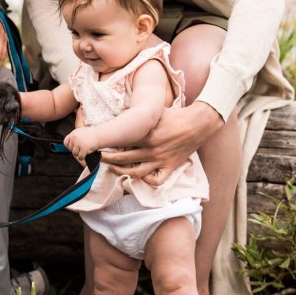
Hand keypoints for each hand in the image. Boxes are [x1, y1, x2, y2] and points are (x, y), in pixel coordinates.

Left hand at [64, 127, 98, 165]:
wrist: (100, 135)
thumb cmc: (92, 134)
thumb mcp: (81, 132)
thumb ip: (75, 137)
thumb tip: (68, 146)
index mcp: (73, 133)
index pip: (65, 142)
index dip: (69, 146)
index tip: (73, 147)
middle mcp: (75, 137)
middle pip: (70, 149)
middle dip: (75, 150)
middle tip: (80, 150)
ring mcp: (79, 143)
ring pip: (74, 153)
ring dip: (79, 154)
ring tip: (83, 152)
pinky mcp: (84, 148)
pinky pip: (80, 157)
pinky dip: (82, 157)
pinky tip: (85, 155)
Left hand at [103, 101, 222, 180]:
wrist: (197, 124)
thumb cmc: (174, 116)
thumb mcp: (154, 114)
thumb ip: (139, 118)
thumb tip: (120, 116)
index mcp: (146, 135)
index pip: (121, 143)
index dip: (108, 145)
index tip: (98, 145)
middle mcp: (152, 150)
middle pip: (124, 159)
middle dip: (108, 159)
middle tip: (98, 158)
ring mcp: (161, 160)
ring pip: (136, 172)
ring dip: (121, 172)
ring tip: (112, 169)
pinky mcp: (170, 167)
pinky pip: (156, 180)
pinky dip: (147, 180)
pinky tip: (140, 176)